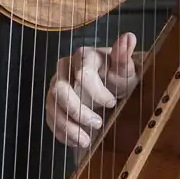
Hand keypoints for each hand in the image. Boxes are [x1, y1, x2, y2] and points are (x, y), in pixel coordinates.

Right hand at [44, 31, 141, 148]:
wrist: (112, 88)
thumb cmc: (119, 77)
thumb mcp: (127, 70)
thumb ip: (124, 57)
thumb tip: (129, 37)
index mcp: (83, 56)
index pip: (83, 74)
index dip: (97, 92)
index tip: (113, 102)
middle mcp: (64, 69)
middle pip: (60, 90)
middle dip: (78, 111)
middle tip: (98, 124)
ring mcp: (56, 87)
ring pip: (52, 107)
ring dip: (68, 127)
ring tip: (86, 141)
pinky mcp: (53, 104)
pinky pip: (50, 119)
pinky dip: (62, 133)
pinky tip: (77, 142)